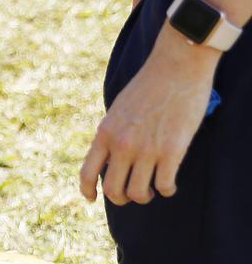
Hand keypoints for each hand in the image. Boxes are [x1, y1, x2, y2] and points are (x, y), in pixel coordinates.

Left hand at [79, 28, 217, 204]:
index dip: (87, 190)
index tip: (91, 198)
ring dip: (145, 197)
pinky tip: (170, 185)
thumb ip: (113, 133)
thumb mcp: (119, 109)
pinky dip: (167, 190)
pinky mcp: (172, 150)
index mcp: (105, 133)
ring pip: (138, 193)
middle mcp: (122, 145)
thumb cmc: (149, 84)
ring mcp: (147, 149)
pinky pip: (165, 184)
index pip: (87, 172)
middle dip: (121, 198)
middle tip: (133, 194)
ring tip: (152, 190)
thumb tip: (112, 156)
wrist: (177, 65)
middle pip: (113, 190)